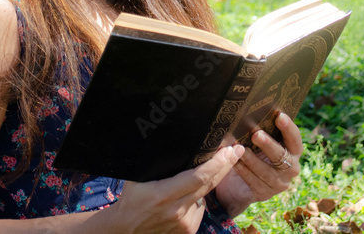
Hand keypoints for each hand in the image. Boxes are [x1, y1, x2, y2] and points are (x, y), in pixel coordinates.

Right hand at [101, 145, 244, 233]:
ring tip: (186, 182)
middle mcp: (176, 210)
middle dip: (225, 166)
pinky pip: (199, 209)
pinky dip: (196, 200)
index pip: (198, 177)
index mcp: (162, 195)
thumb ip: (155, 164)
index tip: (229, 150)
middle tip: (236, 150)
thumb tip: (171, 138)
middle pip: (209, 185)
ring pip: (204, 197)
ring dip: (204, 185)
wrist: (127, 231)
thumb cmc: (130, 200)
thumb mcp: (136, 178)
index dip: (217, 164)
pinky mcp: (188, 231)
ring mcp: (184, 223)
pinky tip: (182, 200)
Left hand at [213, 112, 302, 217]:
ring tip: (240, 149)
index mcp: (292, 151)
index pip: (295, 139)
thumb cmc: (253, 153)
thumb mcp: (259, 142)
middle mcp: (290, 168)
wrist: (239, 183)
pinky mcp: (265, 194)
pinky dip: (243, 171)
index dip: (288, 128)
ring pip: (266, 172)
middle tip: (256, 134)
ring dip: (252, 160)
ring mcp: (279, 183)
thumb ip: (262, 130)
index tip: (279, 115)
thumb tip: (251, 110)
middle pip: (281, 156)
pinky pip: (253, 181)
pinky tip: (234, 162)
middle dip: (268, 144)